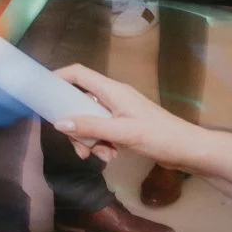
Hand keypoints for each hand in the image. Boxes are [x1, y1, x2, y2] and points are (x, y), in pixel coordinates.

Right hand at [53, 64, 196, 164]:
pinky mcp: (125, 125)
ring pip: (90, 121)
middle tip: (80, 147)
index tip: (43, 92)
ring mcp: (119, 111)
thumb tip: (59, 123)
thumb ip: (91, 127)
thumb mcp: (122, 133)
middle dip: (76, 126)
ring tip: (102, 157)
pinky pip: (102, 131)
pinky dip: (102, 144)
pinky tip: (111, 157)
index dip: (59, 78)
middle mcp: (113, 97)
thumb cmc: (159, 136)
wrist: (188, 149)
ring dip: (90, 140)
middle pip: (80, 103)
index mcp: (112, 90)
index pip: (79, 74)